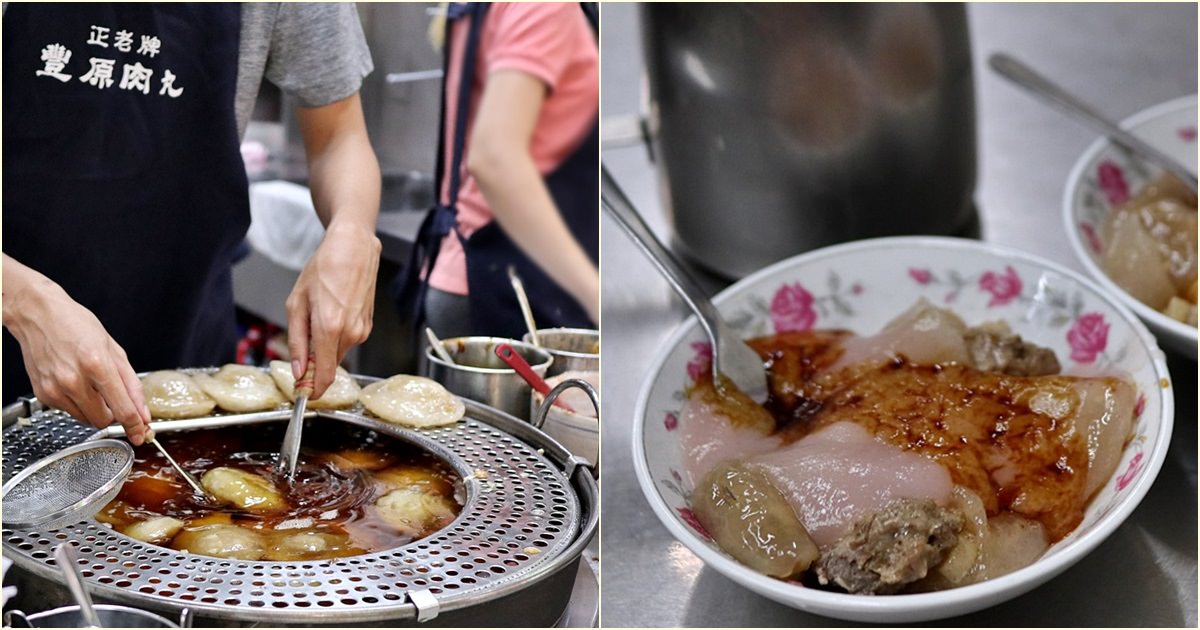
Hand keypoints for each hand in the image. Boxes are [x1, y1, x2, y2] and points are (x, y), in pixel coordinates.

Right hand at [3, 259, 151, 443]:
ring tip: (91, 384)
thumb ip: (131, 383)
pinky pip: (70, 412)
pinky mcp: (44, 394)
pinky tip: (75, 383)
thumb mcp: (114, 350)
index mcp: (97, 365)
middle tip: (114, 398)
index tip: (141, 434)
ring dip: (96, 410)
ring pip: (87, 419)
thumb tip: (142, 411)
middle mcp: (74, 380)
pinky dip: (78, 404)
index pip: (122, 409)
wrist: (38, 315)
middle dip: (114, 414)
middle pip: (104, 420)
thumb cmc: (76, 325)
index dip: (135, 425)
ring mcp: (56, 389)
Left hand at [285, 222, 380, 397]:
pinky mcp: (368, 325)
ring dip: (326, 344)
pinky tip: (333, 310)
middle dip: (315, 362)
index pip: (323, 376)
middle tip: (302, 339)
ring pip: (338, 352)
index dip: (312, 390)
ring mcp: (362, 330)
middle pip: (329, 365)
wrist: (354, 247)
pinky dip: (337, 334)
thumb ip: (297, 341)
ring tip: (319, 314)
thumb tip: (298, 370)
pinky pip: (348, 340)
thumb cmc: (323, 268)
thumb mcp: (297, 303)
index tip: (303, 395)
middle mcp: (350, 334)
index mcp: (330, 329)